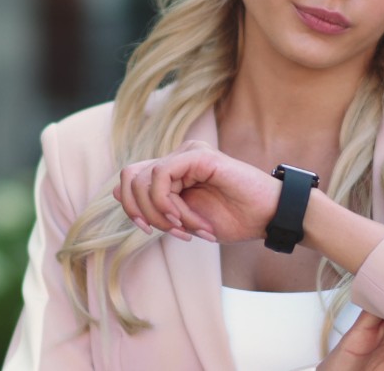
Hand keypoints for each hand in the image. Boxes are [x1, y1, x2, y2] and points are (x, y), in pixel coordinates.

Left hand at [111, 140, 279, 242]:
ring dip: (162, 213)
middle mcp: (178, 157)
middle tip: (173, 231)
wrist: (268, 216)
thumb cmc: (234, 218)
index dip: (130, 207)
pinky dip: (167, 203)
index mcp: (174, 170)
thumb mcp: (184, 218)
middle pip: (130, 177)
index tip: (149, 231)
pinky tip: (185, 219)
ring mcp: (188, 152)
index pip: (131, 179)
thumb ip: (154, 205)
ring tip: (189, 228)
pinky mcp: (198, 154)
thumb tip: (114, 193)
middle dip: (142, 211)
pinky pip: (162, 175)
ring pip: (144, 179)